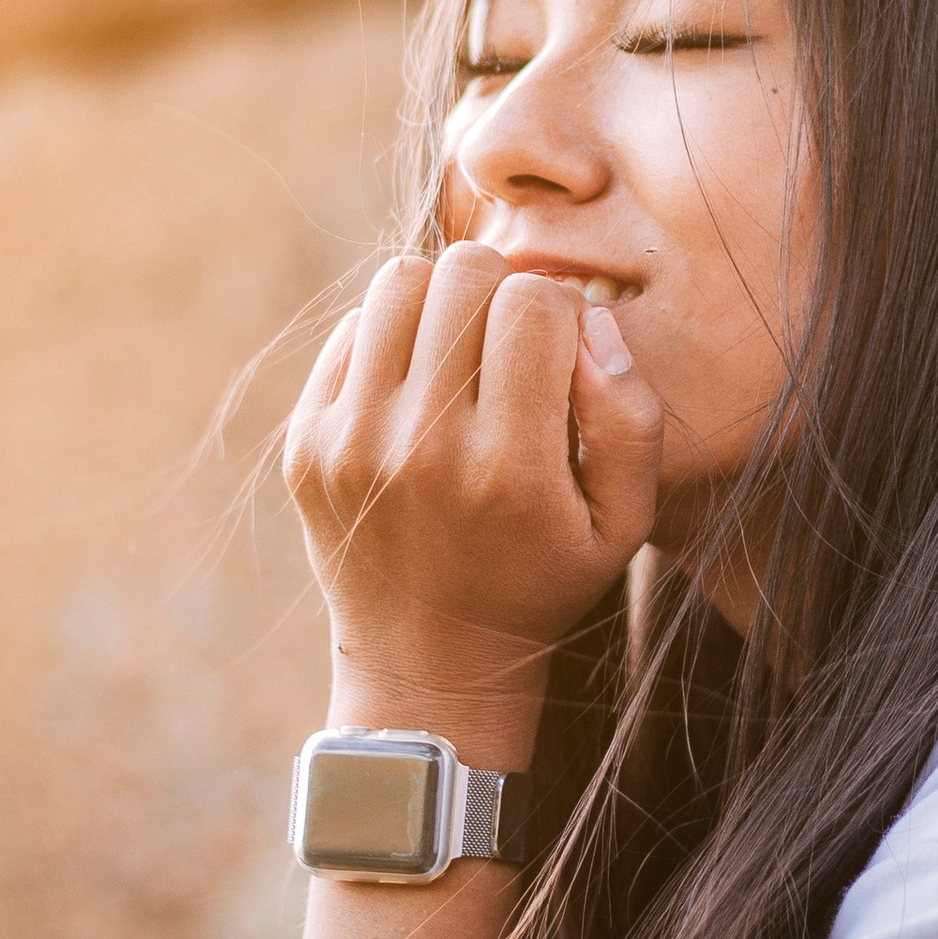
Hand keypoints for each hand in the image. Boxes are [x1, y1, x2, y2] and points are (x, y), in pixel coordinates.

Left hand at [282, 249, 663, 740]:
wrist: (428, 664)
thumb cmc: (542, 579)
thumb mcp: (624, 522)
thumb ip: (632, 417)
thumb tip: (588, 321)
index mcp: (509, 469)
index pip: (535, 302)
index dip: (563, 310)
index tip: (562, 353)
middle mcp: (421, 450)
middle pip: (463, 274)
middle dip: (503, 292)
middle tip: (512, 343)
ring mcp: (350, 444)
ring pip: (399, 282)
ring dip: (442, 300)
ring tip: (463, 350)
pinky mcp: (305, 444)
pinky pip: (353, 328)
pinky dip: (392, 338)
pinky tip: (417, 388)